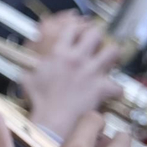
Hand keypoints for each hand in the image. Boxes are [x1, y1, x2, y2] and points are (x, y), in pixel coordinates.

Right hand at [20, 19, 121, 137]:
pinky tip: (111, 92)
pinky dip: (116, 90)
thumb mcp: (28, 77)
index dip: (77, 27)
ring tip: (109, 60)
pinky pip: (118, 86)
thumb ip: (31, 66)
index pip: (72, 28)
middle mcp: (78, 57)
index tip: (78, 31)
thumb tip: (28, 65)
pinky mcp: (102, 87)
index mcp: (59, 52)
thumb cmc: (38, 100)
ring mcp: (92, 71)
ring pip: (113, 51)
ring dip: (113, 55)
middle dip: (97, 37)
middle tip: (96, 44)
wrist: (52, 118)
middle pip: (96, 33)